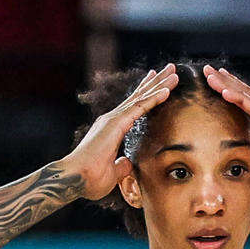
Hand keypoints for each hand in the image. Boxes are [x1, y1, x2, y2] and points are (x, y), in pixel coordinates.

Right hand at [57, 63, 178, 199]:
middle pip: (139, 96)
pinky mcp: (116, 123)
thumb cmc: (90, 179)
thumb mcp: (112, 173)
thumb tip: (127, 162)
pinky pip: (140, 107)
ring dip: (159, 84)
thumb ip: (121, 166)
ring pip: (141, 97)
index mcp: (112, 129)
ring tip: (174, 72)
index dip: (147, 95)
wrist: (75, 179)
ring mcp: (114, 119)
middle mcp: (112, 119)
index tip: (160, 84)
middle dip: (156, 82)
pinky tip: (166, 90)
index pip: (134, 108)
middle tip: (171, 69)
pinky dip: (154, 97)